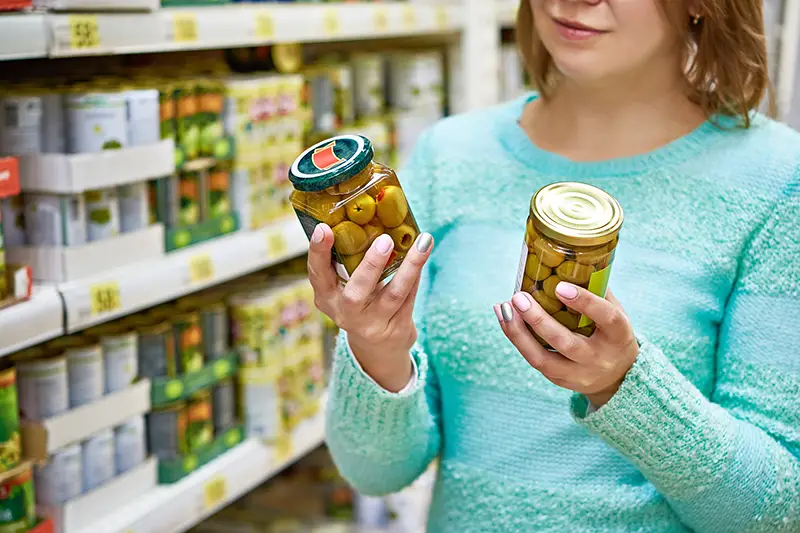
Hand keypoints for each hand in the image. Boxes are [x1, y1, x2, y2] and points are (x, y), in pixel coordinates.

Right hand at [307, 223, 433, 391]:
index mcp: (327, 299)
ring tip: (422, 242)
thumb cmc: (359, 304)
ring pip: (394, 293)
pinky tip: (423, 252)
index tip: (323, 229)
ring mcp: (373, 324)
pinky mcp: (397, 329)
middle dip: (371, 265)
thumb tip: (365, 217)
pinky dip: (416, 274)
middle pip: (357, 291)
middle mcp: (346, 314)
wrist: (378, 349)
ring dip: (410, 266)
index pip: (317, 275)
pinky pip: (409, 297)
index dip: (318, 253)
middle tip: (384, 239)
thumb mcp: (344, 289)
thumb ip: (347, 263)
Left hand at [495, 283, 637, 407]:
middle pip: (566, 343)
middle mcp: (600, 358)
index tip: (559, 286)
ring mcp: (579, 374)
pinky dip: (517, 339)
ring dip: (518, 333)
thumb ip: (597, 290)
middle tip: (519, 297)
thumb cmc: (611, 334)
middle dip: (538, 320)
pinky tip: (505, 318)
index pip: (606, 318)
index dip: (584, 302)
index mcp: (619, 335)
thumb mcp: (615, 312)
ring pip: (543, 359)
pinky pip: (535, 360)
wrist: (618, 377)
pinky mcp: (560, 380)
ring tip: (503, 308)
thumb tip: (571, 260)